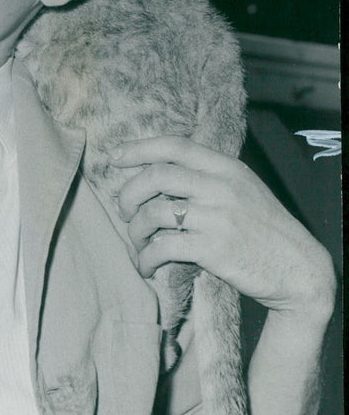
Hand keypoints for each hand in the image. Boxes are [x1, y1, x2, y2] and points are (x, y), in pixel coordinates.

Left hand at [111, 137, 334, 321]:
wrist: (298, 269)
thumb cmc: (263, 229)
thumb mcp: (243, 190)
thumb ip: (208, 177)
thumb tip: (159, 171)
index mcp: (227, 168)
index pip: (174, 146)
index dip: (139, 149)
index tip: (115, 157)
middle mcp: (221, 187)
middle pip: (155, 176)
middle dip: (128, 193)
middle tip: (124, 210)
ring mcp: (217, 218)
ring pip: (153, 214)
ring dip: (134, 231)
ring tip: (138, 244)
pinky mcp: (213, 249)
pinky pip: (162, 248)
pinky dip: (145, 258)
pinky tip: (146, 266)